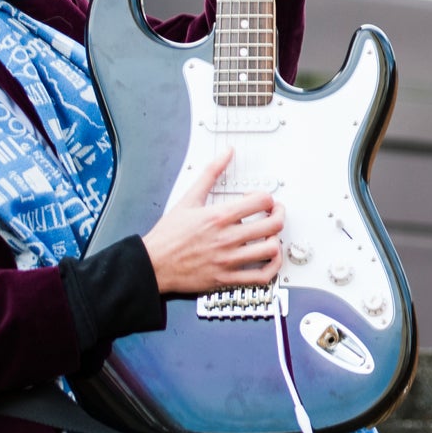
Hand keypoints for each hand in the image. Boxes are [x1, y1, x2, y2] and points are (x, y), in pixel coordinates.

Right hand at [141, 148, 286, 294]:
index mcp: (219, 216)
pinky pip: (261, 277)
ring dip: (276, 241)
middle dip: (279, 215)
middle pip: (272, 224)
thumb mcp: (188, 199)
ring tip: (271, 236)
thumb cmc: (168, 236)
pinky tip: (269, 259)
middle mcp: (226, 238)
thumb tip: (225, 154)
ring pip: (270, 250)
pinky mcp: (226, 278)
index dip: (268, 198)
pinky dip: (272, 268)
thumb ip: (210, 174)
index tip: (263, 201)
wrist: (152, 264)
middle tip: (275, 214)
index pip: (261, 201)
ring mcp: (228, 260)